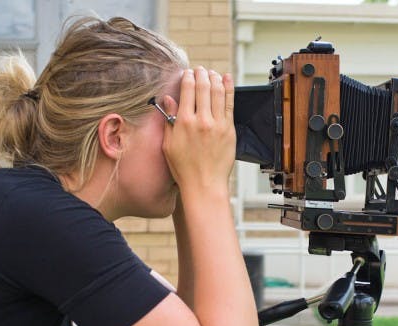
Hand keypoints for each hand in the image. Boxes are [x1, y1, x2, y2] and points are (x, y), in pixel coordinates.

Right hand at [161, 67, 235, 195]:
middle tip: (200, 69)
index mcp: (183, 123)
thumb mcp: (169, 144)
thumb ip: (169, 119)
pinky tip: (226, 79)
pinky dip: (228, 88)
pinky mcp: (229, 129)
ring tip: (211, 73)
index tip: (187, 73)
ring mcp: (217, 124)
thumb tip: (167, 99)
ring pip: (217, 92)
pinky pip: (229, 103)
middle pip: (203, 87)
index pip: (187, 90)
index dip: (187, 77)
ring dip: (214, 78)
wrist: (204, 184)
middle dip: (201, 74)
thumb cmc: (184, 168)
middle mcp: (201, 120)